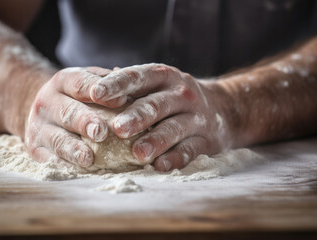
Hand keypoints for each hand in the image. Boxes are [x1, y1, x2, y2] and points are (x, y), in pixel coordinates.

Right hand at [25, 67, 111, 166]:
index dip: (99, 91)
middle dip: (85, 121)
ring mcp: (38, 126)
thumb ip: (110, 84)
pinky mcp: (35, 149)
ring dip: (73, 149)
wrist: (43, 109)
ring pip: (56, 139)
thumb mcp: (89, 81)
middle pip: (68, 112)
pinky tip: (76, 173)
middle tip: (101, 132)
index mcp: (64, 81)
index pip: (80, 83)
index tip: (120, 101)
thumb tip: (131, 86)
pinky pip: (48, 159)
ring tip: (88, 158)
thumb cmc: (78, 96)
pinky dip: (62, 166)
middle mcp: (47, 101)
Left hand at [89, 63, 234, 171]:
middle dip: (136, 116)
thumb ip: (130, 84)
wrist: (225, 109)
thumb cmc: (174, 96)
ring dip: (155, 141)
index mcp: (164, 76)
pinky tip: (160, 166)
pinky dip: (176, 159)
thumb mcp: (157, 83)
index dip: (116, 85)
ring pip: (173, 129)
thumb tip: (91, 83)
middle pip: (156, 105)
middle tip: (117, 128)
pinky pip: (190, 150)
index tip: (95, 94)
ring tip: (137, 153)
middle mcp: (181, 94)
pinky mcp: (207, 140)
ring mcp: (196, 118)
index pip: (138, 77)